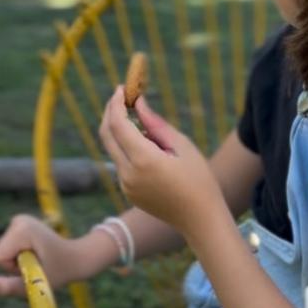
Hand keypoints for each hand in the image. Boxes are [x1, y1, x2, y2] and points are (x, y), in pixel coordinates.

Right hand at [0, 214, 87, 297]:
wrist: (77, 257)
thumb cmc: (59, 272)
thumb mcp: (33, 284)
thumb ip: (7, 287)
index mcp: (21, 229)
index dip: (12, 269)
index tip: (34, 265)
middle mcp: (17, 220)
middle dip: (15, 265)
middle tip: (37, 264)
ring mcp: (18, 220)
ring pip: (2, 252)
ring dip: (18, 261)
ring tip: (38, 259)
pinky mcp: (19, 224)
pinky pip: (7, 248)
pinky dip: (19, 255)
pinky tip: (36, 252)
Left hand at [99, 89, 223, 240]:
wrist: (200, 219)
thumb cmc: (198, 178)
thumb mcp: (181, 145)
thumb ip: (155, 123)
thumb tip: (138, 103)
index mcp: (143, 159)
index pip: (117, 124)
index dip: (116, 103)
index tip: (121, 88)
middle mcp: (128, 173)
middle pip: (106, 135)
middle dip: (110, 113)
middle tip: (120, 97)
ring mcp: (125, 185)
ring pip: (112, 149)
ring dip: (118, 130)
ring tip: (138, 118)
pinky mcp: (128, 192)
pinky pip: (120, 163)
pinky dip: (125, 147)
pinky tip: (145, 142)